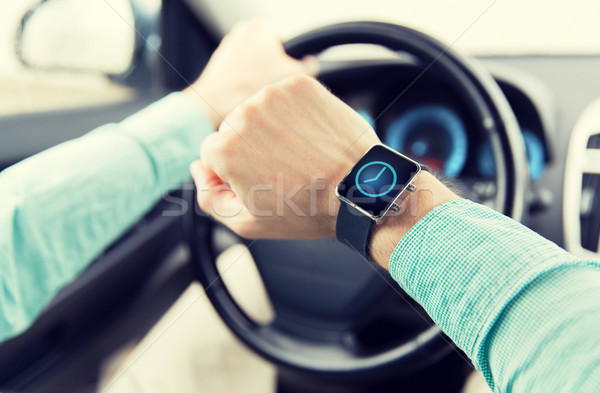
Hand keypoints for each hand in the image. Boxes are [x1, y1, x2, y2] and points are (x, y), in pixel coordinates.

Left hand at [183, 19, 318, 127]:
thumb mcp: (291, 76)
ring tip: (257, 96)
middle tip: (274, 91)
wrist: (213, 105)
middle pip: (270, 56)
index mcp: (261, 27)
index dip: (290, 65)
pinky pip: (240, 76)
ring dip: (259, 81)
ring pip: (255, 68)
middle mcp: (242, 32)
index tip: (286, 80)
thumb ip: (308, 66)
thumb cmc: (250, 87)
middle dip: (273, 72)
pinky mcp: (218, 66)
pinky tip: (245, 98)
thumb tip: (311, 65)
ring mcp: (227, 49)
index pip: (286, 45)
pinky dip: (244, 87)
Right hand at [190, 75, 456, 265]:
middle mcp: (243, 114)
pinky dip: (293, 112)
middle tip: (282, 169)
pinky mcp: (299, 84)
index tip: (260, 180)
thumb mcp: (247, 222)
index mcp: (224, 148)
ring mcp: (273, 95)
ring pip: (258, 109)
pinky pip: (284, 96)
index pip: (213, 153)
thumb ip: (209, 198)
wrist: (358, 188)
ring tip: (299, 153)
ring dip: (271, 127)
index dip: (234, 171)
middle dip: (251, 146)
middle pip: (233, 128)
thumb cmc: (304, 209)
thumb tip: (198, 169)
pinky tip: (309, 135)